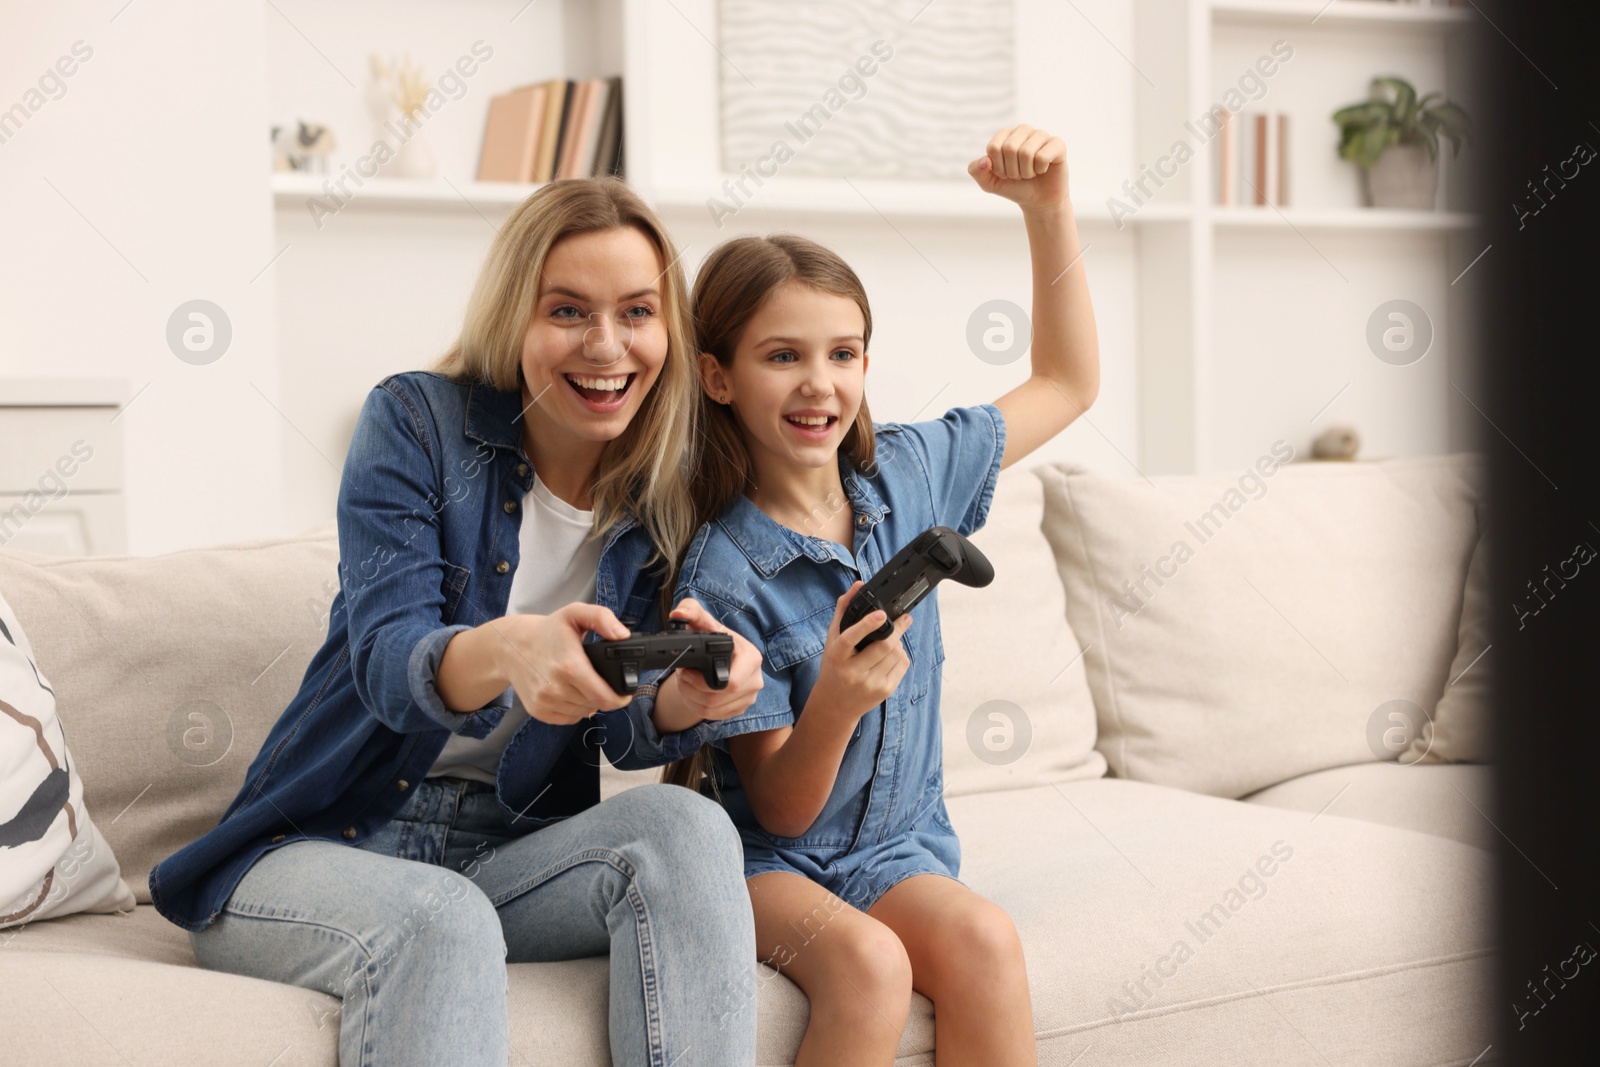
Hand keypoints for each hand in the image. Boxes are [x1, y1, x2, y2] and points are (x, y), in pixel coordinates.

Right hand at [489, 604, 631, 725]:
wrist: (510, 645)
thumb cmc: (548, 630)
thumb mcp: (575, 613)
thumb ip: (602, 618)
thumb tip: (623, 636)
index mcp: (569, 666)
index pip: (605, 697)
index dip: (620, 698)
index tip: (625, 692)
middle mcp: (555, 688)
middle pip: (596, 705)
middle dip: (604, 695)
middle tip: (599, 678)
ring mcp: (545, 701)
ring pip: (583, 712)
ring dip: (589, 702)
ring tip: (583, 682)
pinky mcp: (537, 710)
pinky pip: (568, 718)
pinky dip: (575, 709)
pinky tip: (571, 692)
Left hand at [657, 597, 763, 722]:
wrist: (719, 656)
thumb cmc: (712, 637)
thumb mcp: (702, 622)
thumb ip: (691, 611)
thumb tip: (679, 614)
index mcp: (751, 658)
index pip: (731, 683)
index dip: (702, 681)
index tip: (687, 670)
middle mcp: (755, 680)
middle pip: (718, 699)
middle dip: (692, 688)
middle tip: (683, 675)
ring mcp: (748, 697)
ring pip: (712, 709)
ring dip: (691, 697)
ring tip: (686, 681)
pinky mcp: (739, 709)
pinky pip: (713, 716)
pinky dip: (696, 706)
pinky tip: (692, 692)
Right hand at [807, 581, 912, 725]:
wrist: (835, 705)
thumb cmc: (833, 667)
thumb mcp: (832, 640)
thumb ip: (844, 611)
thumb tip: (858, 585)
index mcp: (836, 656)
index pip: (851, 638)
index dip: (867, 624)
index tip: (881, 614)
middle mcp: (852, 672)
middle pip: (884, 646)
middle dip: (898, 629)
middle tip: (905, 618)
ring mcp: (870, 684)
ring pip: (896, 654)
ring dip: (898, 642)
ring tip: (892, 640)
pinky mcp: (884, 691)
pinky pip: (901, 665)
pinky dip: (901, 655)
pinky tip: (892, 654)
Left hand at [967, 124, 1069, 209]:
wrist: (1038, 201)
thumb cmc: (1014, 187)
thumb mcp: (990, 183)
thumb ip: (977, 171)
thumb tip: (985, 161)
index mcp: (1005, 135)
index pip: (994, 147)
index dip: (998, 167)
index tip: (1005, 173)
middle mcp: (1023, 130)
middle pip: (1010, 148)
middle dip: (1012, 170)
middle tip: (1019, 175)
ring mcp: (1041, 135)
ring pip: (1026, 152)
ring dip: (1026, 171)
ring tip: (1030, 173)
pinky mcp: (1057, 144)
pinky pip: (1043, 156)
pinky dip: (1040, 170)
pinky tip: (1043, 170)